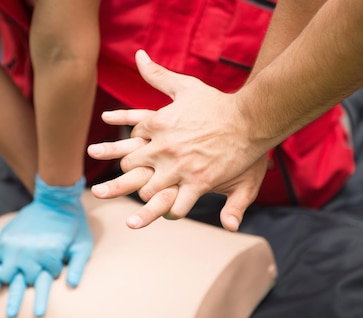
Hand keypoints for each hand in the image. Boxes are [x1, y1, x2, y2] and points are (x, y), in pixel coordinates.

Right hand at [0, 176, 91, 317]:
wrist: (56, 200)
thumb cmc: (74, 225)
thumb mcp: (83, 245)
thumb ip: (79, 266)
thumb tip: (72, 285)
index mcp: (47, 257)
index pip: (43, 283)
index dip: (42, 293)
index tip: (40, 306)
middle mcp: (27, 254)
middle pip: (19, 283)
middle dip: (14, 300)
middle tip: (10, 316)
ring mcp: (13, 246)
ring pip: (1, 272)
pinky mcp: (6, 238)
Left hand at [87, 50, 269, 231]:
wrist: (250, 117)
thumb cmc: (218, 103)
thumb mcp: (185, 85)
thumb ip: (158, 75)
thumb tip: (139, 56)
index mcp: (158, 125)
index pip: (131, 141)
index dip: (127, 149)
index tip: (127, 156)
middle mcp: (163, 147)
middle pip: (131, 168)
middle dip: (125, 179)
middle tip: (111, 190)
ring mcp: (179, 167)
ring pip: (149, 191)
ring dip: (145, 201)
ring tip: (136, 215)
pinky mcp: (198, 182)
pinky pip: (178, 205)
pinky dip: (172, 212)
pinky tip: (170, 215)